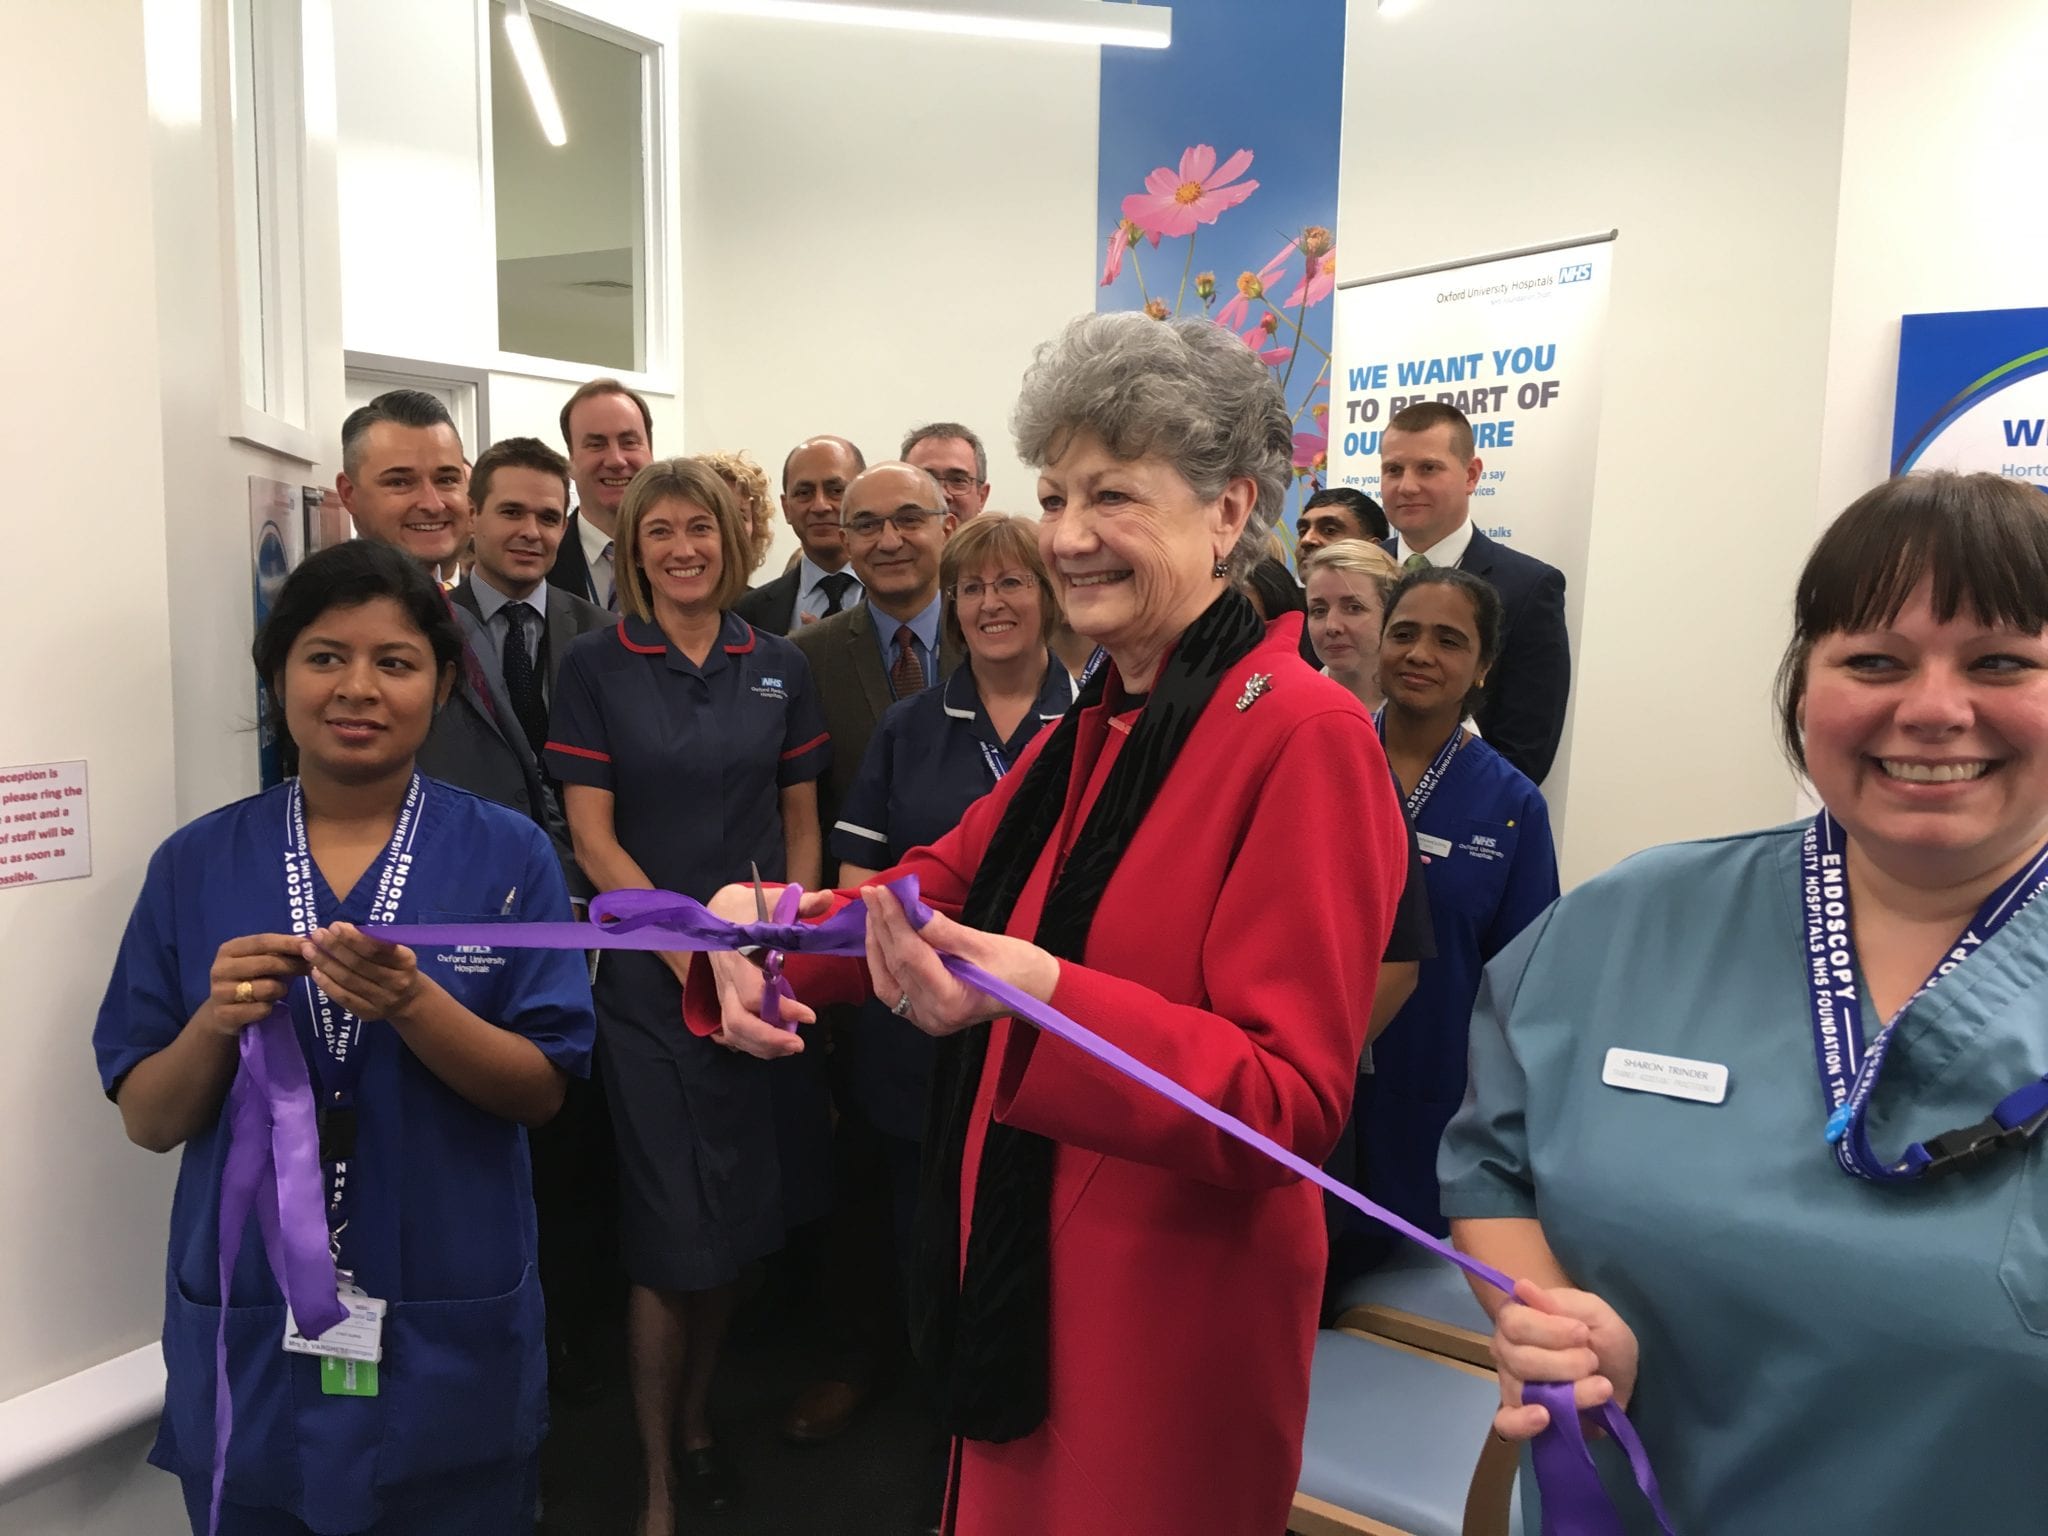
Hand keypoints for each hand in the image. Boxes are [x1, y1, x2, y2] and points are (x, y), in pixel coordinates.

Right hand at [199, 934, 308, 1037]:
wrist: (222, 1014)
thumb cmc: (249, 982)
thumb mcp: (261, 963)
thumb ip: (281, 953)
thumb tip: (311, 945)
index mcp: (229, 950)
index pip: (263, 941)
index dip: (289, 942)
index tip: (311, 944)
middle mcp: (220, 969)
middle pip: (267, 963)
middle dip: (292, 965)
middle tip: (309, 968)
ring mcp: (220, 992)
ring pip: (267, 988)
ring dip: (280, 990)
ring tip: (278, 991)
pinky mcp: (224, 1015)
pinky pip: (262, 1009)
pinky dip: (269, 1008)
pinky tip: (265, 1007)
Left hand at [302, 922, 426, 1023]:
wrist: (409, 1000)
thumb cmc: (397, 967)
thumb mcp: (396, 951)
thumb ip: (374, 941)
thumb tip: (339, 929)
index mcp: (406, 962)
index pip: (377, 949)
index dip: (354, 938)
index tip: (334, 926)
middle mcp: (397, 982)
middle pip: (360, 964)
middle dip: (335, 947)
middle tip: (316, 934)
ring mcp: (382, 1000)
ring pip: (349, 980)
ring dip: (325, 963)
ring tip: (308, 950)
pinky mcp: (368, 1013)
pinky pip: (343, 997)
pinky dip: (327, 983)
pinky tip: (315, 971)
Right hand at [700, 880, 834, 1059]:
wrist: (719, 911)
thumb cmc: (751, 907)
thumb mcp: (774, 900)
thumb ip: (802, 904)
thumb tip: (827, 897)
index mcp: (739, 955)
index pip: (754, 993)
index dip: (781, 1009)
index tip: (811, 1015)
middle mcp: (727, 979)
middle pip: (737, 1022)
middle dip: (767, 1039)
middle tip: (800, 1045)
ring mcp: (724, 993)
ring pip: (733, 1032)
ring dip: (762, 1046)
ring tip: (793, 1047)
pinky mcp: (726, 1001)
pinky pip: (734, 1032)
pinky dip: (755, 1044)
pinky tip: (779, 1044)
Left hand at [860, 884, 1057, 1037]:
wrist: (1033, 991)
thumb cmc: (1017, 966)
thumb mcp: (984, 943)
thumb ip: (944, 930)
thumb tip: (911, 908)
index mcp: (950, 1001)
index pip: (911, 956)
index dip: (894, 921)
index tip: (884, 891)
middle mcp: (932, 1016)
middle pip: (895, 966)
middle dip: (881, 926)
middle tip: (872, 892)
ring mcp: (924, 1020)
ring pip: (886, 980)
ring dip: (877, 943)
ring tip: (873, 910)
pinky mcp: (922, 1015)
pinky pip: (893, 988)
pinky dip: (884, 960)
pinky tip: (881, 935)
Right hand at [1488, 1277, 1638, 1441]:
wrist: (1616, 1373)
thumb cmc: (1601, 1336)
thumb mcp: (1594, 1312)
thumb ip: (1561, 1303)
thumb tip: (1522, 1287)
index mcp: (1517, 1319)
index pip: (1514, 1323)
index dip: (1549, 1330)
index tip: (1583, 1333)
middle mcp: (1506, 1351)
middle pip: (1519, 1359)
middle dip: (1565, 1363)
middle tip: (1593, 1361)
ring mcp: (1512, 1386)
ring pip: (1522, 1393)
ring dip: (1569, 1393)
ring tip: (1601, 1389)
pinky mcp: (1523, 1418)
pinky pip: (1506, 1424)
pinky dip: (1521, 1423)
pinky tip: (1545, 1417)